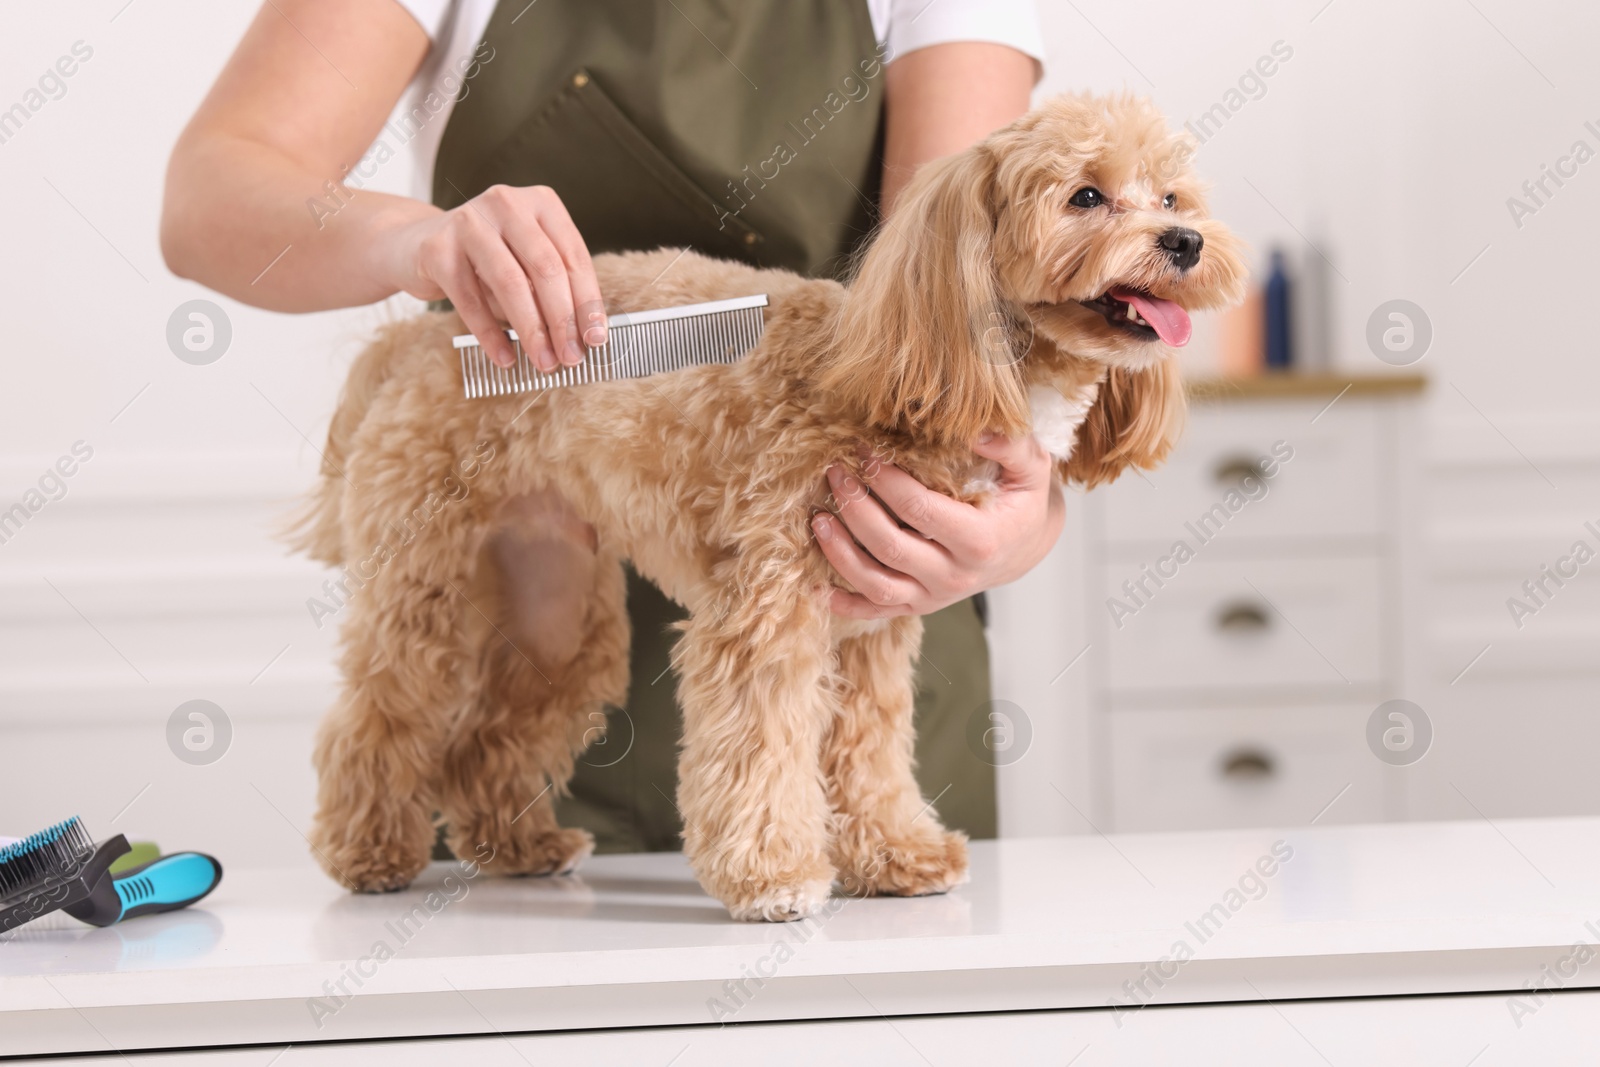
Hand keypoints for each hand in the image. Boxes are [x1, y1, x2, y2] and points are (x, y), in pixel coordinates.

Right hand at [377, 184, 605, 371]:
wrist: (415, 244)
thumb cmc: (485, 258)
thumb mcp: (525, 261)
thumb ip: (553, 287)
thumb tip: (584, 336)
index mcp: (540, 202)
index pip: (574, 256)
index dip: (588, 301)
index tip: (597, 338)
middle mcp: (506, 203)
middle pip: (546, 268)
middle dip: (562, 320)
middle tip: (572, 357)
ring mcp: (469, 222)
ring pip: (511, 283)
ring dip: (531, 330)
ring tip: (543, 361)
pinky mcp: (438, 248)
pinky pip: (470, 300)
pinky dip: (490, 335)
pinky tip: (505, 357)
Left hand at [811, 433, 1063, 618]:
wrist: (1025, 546)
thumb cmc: (1022, 500)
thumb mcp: (1031, 468)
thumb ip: (1011, 445)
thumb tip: (978, 431)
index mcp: (980, 541)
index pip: (920, 510)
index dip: (885, 480)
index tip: (864, 452)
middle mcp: (955, 576)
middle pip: (890, 547)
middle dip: (856, 508)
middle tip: (835, 474)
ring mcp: (935, 596)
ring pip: (877, 585)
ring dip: (841, 554)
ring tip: (818, 519)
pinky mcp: (920, 605)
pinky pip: (877, 610)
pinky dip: (845, 604)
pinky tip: (817, 587)